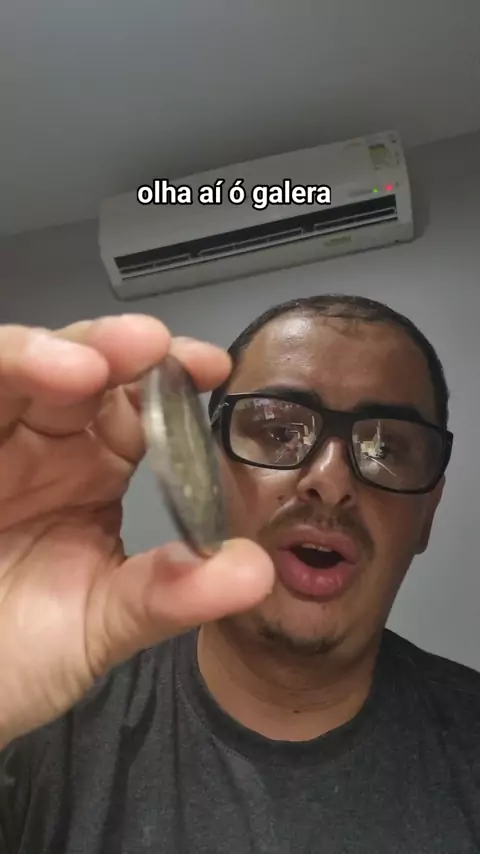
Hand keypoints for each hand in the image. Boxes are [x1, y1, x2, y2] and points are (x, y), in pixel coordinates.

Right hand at [0, 315, 273, 746]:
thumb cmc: (18, 656)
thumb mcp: (102, 626)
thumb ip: (172, 595)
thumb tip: (256, 570)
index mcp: (94, 471)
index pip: (139, 404)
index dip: (173, 377)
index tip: (212, 369)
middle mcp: (44, 446)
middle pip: (77, 366)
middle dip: (113, 348)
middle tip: (148, 346)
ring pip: (12, 368)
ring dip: (44, 353)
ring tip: (84, 367)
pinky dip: (3, 369)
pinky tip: (26, 373)